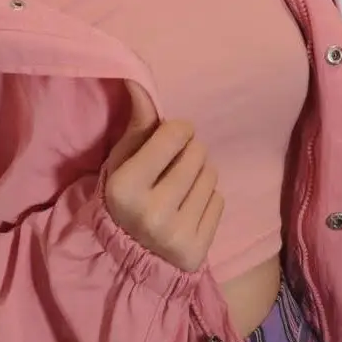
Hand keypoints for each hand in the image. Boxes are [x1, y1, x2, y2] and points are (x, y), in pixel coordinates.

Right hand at [103, 82, 223, 272]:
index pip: (175, 133)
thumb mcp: (122, 160)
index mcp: (126, 187)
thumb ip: (138, 124)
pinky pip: (219, 201)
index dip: (176, 131)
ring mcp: (176, 235)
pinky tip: (188, 208)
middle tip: (174, 165)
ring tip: (181, 187)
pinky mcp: (196, 251)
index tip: (167, 140)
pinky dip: (208, 199)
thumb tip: (140, 82)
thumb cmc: (125, 196)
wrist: (128, 258)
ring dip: (200, 174)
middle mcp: (151, 213)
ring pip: (211, 175)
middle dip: (189, 152)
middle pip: (197, 152)